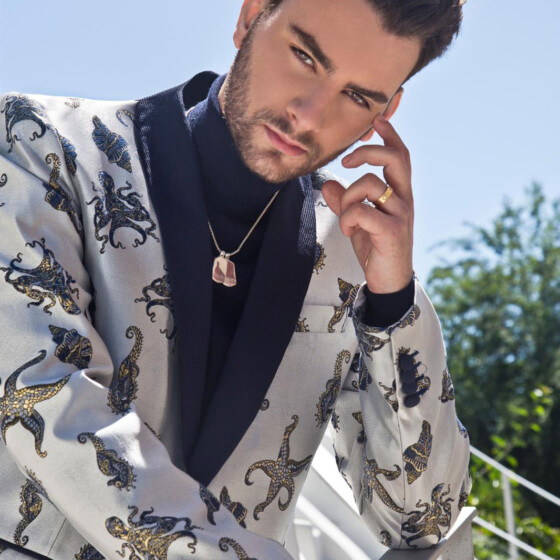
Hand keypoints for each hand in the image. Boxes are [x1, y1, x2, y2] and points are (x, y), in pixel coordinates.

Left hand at [321, 112, 413, 293]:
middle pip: (395, 158)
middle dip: (369, 150)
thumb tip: (328, 184)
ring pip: (370, 184)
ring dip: (348, 197)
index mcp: (399, 193)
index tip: (378, 118)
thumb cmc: (376, 248)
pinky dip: (348, 218)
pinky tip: (347, 230)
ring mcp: (401, 214)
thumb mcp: (357, 222)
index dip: (391, 135)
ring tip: (345, 219)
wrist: (389, 281)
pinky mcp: (392, 231)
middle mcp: (404, 200)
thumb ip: (345, 202)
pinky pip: (363, 211)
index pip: (400, 157)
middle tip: (346, 160)